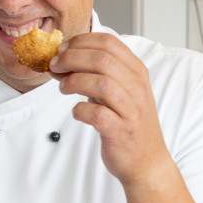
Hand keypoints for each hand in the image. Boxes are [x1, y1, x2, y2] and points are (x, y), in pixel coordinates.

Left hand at [48, 32, 173, 189]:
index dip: (80, 42)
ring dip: (74, 82)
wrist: (147, 161)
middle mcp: (137, 88)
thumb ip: (95, 75)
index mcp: (136, 72)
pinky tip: (77, 112)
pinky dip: (80, 110)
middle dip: (72, 58)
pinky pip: (97, 114)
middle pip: (102, 59)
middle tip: (56, 66)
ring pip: (102, 83)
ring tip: (64, 88)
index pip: (109, 42)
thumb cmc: (128, 123)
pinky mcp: (121, 131)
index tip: (63, 50)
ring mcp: (131, 110)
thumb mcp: (118, 92)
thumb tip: (61, 61)